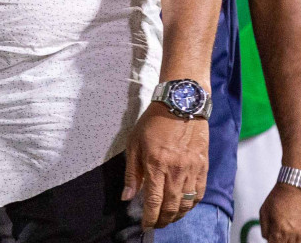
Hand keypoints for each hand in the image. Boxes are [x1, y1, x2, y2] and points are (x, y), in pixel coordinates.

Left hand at [121, 104, 207, 229]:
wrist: (181, 106)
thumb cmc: (153, 123)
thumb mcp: (134, 144)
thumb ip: (132, 173)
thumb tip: (127, 197)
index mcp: (156, 165)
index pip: (154, 201)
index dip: (150, 217)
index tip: (145, 226)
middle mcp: (176, 171)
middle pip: (172, 207)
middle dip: (163, 220)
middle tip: (157, 225)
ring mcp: (193, 170)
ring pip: (187, 203)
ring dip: (178, 215)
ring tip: (169, 218)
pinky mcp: (204, 167)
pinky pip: (200, 193)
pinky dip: (192, 204)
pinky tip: (185, 207)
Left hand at [262, 181, 300, 242]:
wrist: (293, 190)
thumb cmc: (277, 199)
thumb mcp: (264, 211)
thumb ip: (265, 228)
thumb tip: (267, 239)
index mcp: (278, 229)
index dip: (272, 242)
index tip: (271, 239)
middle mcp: (291, 233)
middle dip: (280, 241)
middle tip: (278, 233)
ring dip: (289, 241)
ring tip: (285, 232)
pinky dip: (297, 238)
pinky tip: (293, 233)